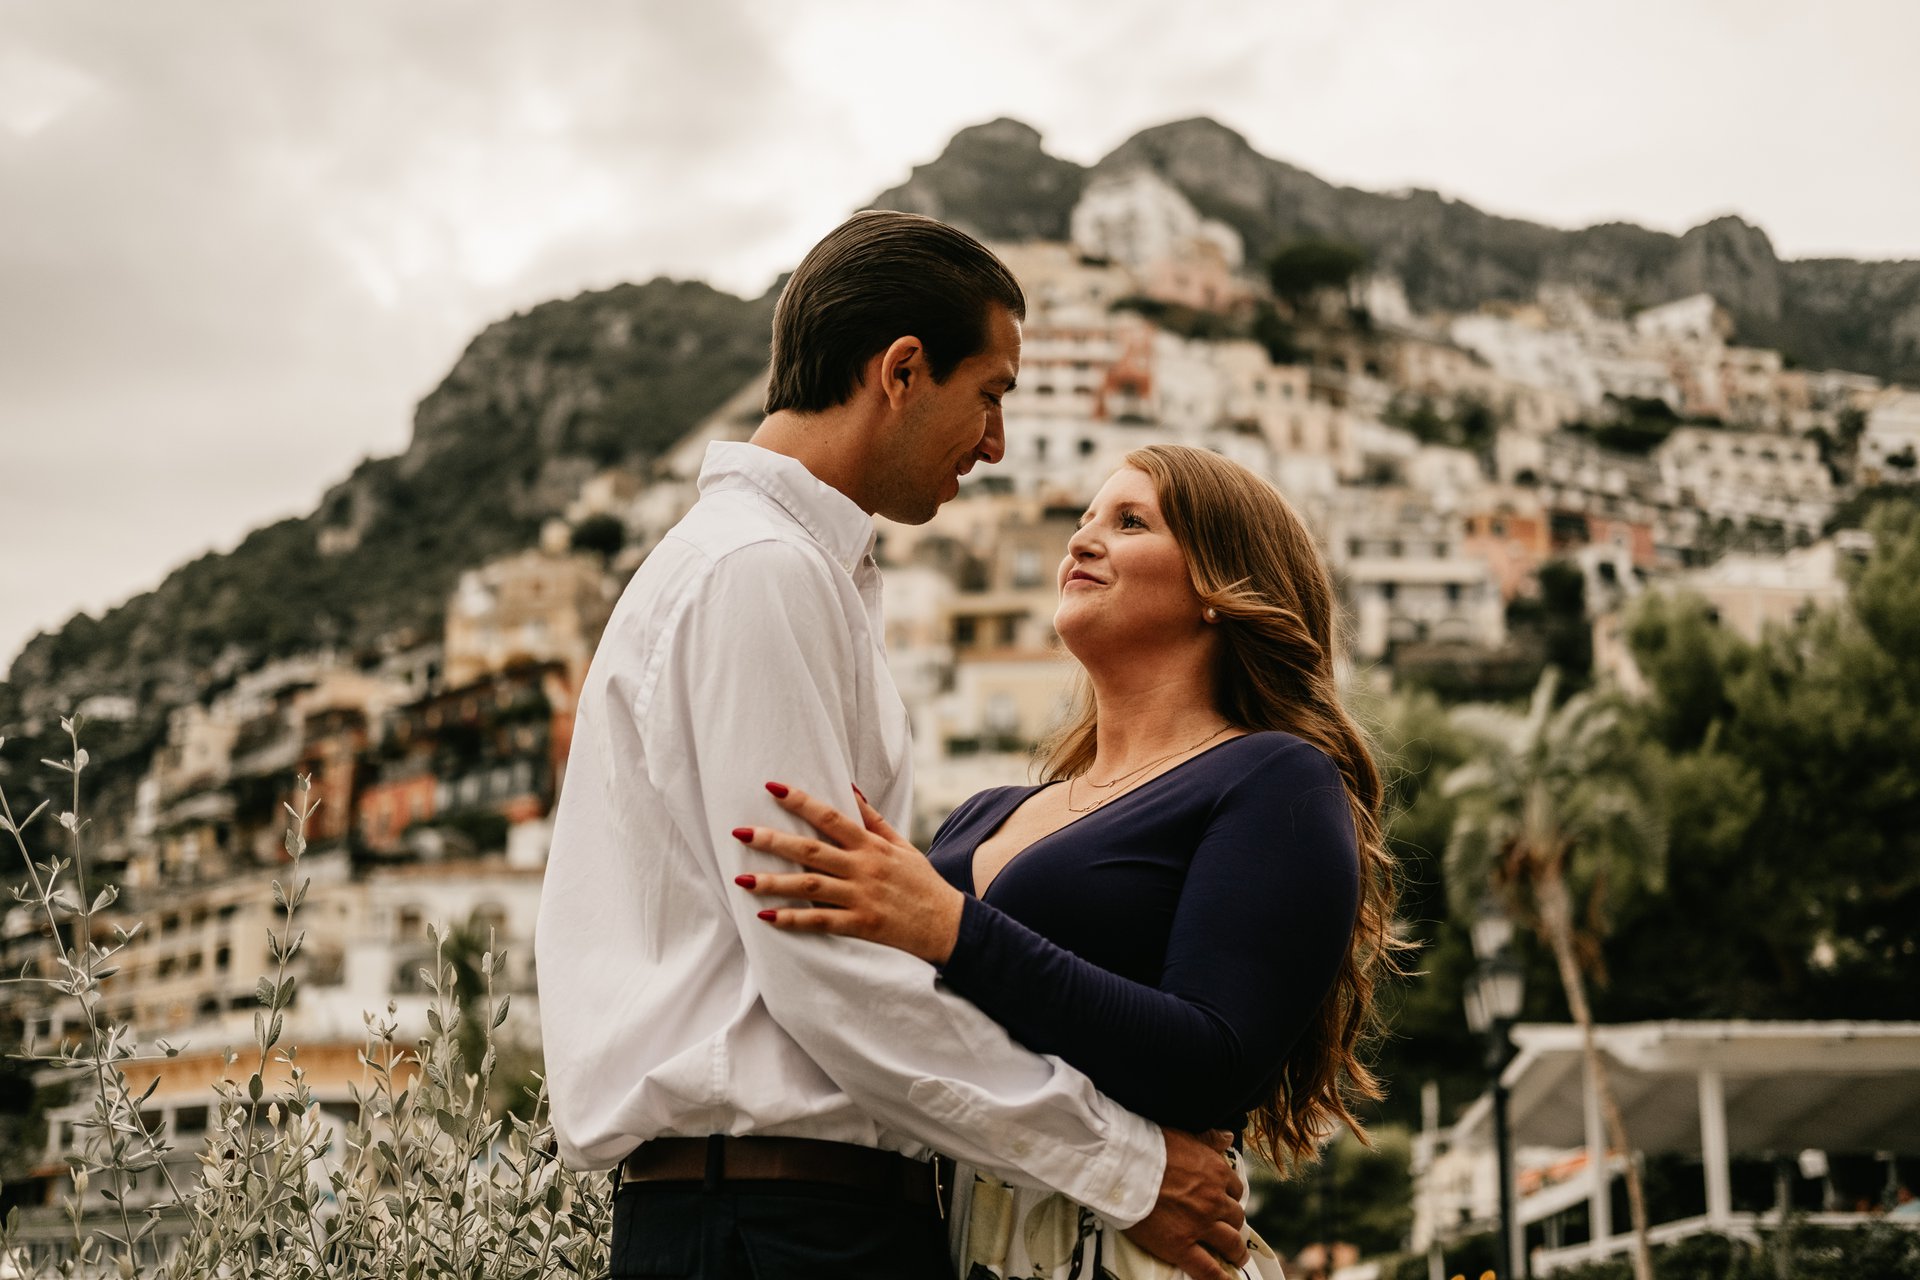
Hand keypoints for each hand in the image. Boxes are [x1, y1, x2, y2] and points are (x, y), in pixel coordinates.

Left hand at [733, 782, 965, 964]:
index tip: (772, 787)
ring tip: (742, 879)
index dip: (801, 801)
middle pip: (811, 850)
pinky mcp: (862, 925)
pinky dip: (794, 920)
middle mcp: (864, 868)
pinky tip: (767, 916)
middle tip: (740, 833)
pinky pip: (821, 921)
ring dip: (774, 882)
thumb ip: (873, 820)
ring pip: (810, 886)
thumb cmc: (922, 882)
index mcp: (871, 845)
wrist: (948, 924)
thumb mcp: (901, 845)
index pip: (831, 817)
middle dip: (773, 841)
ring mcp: (861, 897)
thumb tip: (850, 789)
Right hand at [1122, 1128, 1248, 1279]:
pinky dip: (1220, 1278)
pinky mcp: (1181, 1246)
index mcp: (1216, 1172)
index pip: (1234, 1189)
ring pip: (1230, 1243)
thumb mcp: (1184, 1136)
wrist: (1123, 1166)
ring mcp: (1200, 1225)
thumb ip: (1209, 1140)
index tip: (1224, 1202)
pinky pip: (1208, 1269)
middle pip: (1235, 1217)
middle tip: (1228, 1229)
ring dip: (1235, 1251)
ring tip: (1236, 1257)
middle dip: (1232, 1223)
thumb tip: (1227, 1137)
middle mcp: (1214, 1200)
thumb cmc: (1149, 1147)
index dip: (1229, 1197)